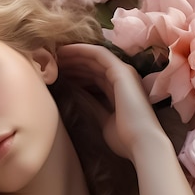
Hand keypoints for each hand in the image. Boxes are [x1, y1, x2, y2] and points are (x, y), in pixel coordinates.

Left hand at [56, 43, 167, 160]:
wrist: (141, 144)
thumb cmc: (124, 137)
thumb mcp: (102, 117)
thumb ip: (92, 104)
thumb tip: (79, 94)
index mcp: (120, 90)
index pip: (94, 76)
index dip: (76, 73)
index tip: (58, 74)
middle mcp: (123, 78)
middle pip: (93, 65)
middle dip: (72, 62)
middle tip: (52, 62)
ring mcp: (124, 73)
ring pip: (94, 58)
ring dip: (74, 55)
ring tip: (54, 55)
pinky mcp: (121, 71)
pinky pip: (99, 54)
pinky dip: (81, 50)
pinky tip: (65, 51)